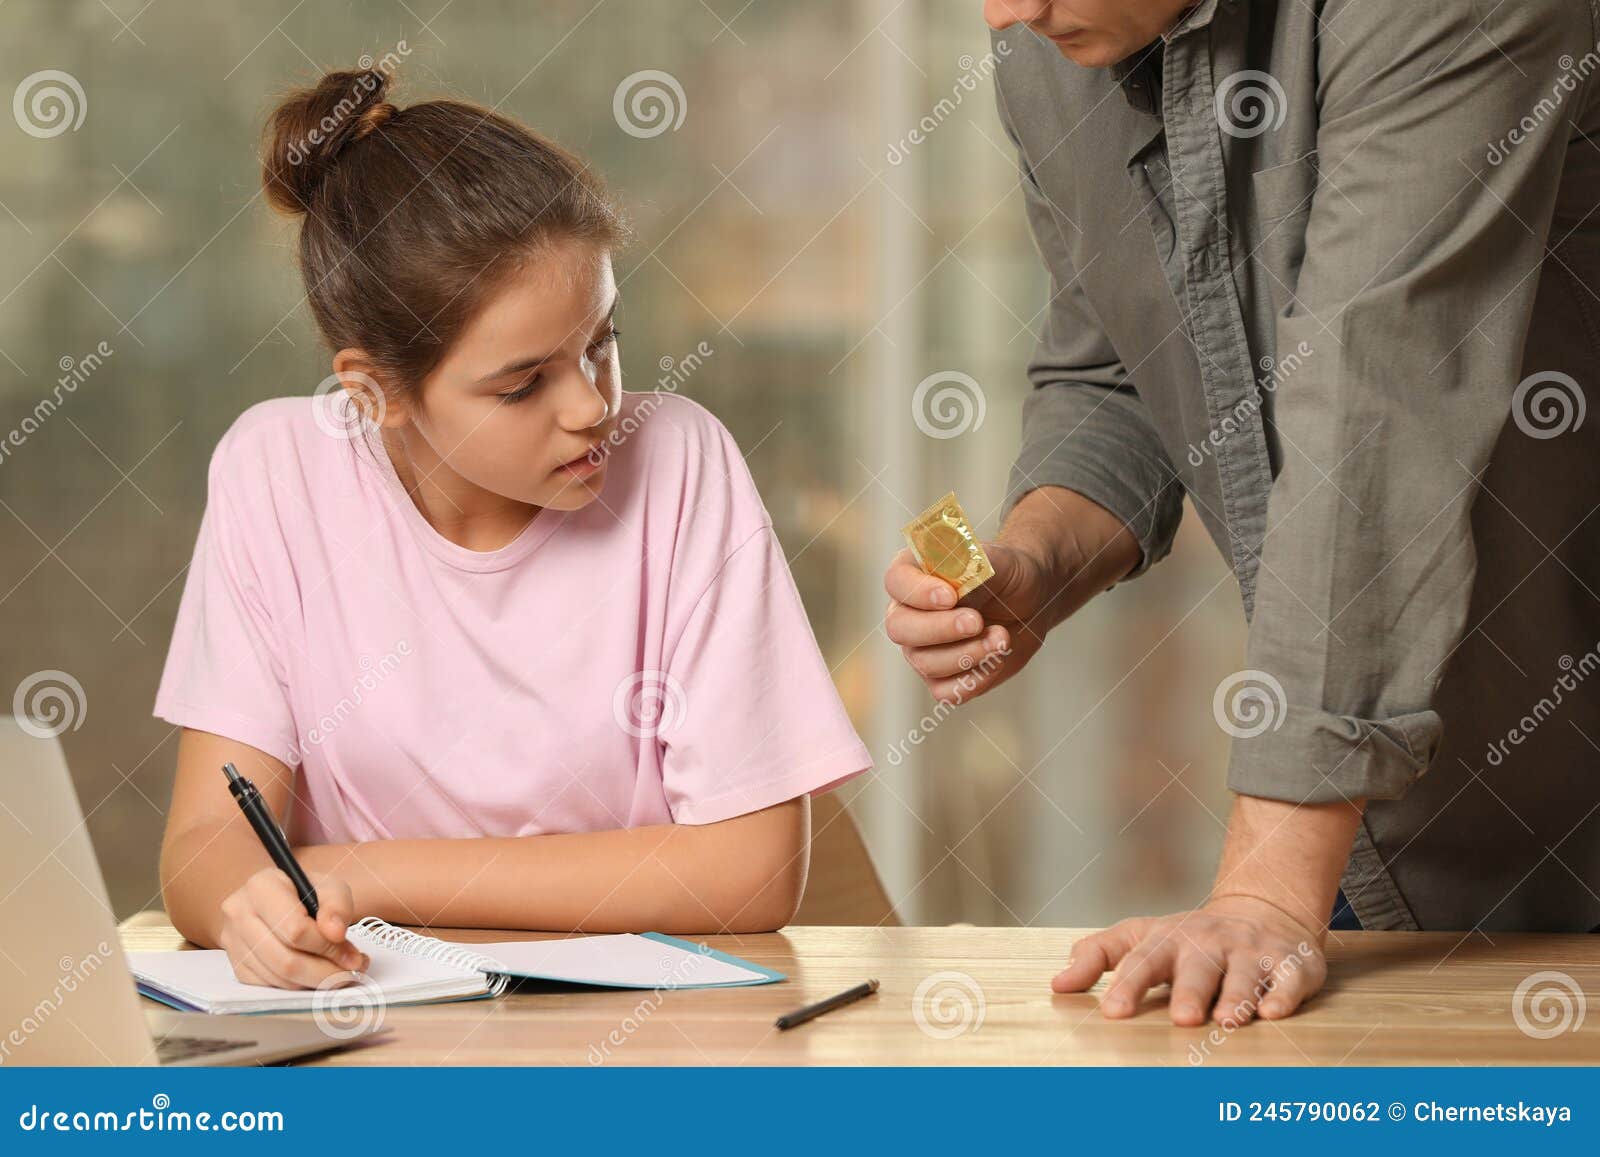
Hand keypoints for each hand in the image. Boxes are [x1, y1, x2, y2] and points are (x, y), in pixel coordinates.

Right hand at [217, 867, 368, 989]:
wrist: (275, 901)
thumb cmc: (305, 892)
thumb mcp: (329, 886)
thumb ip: (337, 905)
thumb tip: (335, 934)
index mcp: (261, 886)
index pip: (295, 929)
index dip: (328, 946)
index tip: (352, 954)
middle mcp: (239, 914)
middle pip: (286, 960)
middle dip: (326, 973)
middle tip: (352, 973)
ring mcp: (233, 943)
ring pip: (280, 979)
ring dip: (316, 982)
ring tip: (340, 973)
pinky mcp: (238, 966)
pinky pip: (271, 987)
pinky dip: (300, 986)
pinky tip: (317, 975)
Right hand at [884, 541, 1052, 702]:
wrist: (1029, 600)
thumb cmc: (1006, 574)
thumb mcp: (995, 559)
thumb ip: (969, 563)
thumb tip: (951, 576)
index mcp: (912, 573)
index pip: (896, 581)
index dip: (919, 592)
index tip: (951, 596)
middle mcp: (908, 613)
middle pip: (899, 629)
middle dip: (940, 629)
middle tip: (977, 621)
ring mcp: (921, 649)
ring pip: (925, 663)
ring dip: (969, 654)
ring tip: (1001, 637)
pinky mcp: (941, 677)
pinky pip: (946, 691)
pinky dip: (976, 679)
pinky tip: (997, 657)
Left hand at [1052, 894, 1327, 1023]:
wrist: (1261, 911)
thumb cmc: (1188, 939)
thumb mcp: (1140, 937)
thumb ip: (1097, 957)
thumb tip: (1057, 985)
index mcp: (1168, 940)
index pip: (1142, 961)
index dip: (1127, 984)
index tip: (1113, 1011)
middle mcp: (1209, 943)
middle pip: (1197, 968)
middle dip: (1191, 992)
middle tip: (1183, 1018)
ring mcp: (1251, 952)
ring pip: (1245, 974)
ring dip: (1237, 997)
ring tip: (1228, 1020)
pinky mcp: (1290, 963)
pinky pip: (1289, 978)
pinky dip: (1283, 994)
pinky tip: (1274, 1011)